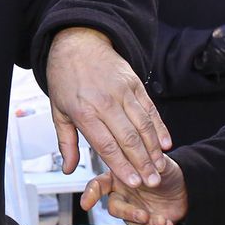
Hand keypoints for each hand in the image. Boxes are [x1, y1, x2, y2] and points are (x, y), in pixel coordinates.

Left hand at [46, 28, 171, 189]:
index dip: (122, 166)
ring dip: (154, 149)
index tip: (132, 182)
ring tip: (159, 168)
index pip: (106, 145)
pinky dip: (159, 127)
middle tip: (152, 182)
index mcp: (84, 111)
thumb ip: (66, 142)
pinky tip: (166, 143)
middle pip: (128, 138)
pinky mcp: (135, 83)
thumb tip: (68, 168)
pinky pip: (150, 109)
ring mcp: (122, 91)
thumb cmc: (65, 77)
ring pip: (143, 125)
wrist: (78, 42)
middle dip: (142, 164)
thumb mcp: (58, 110)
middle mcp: (105, 102)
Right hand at [80, 158, 186, 224]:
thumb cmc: (168, 172)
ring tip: (163, 220)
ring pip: (130, 221)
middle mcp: (122, 193)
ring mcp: (131, 209)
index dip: (90, 193)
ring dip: (147, 223)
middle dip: (129, 213)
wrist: (185, 189)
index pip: (99, 184)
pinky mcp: (142, 223)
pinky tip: (167, 224)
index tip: (86, 204)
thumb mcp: (159, 163)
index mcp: (119, 176)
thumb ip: (148, 163)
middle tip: (144, 215)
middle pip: (114, 207)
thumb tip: (140, 166)